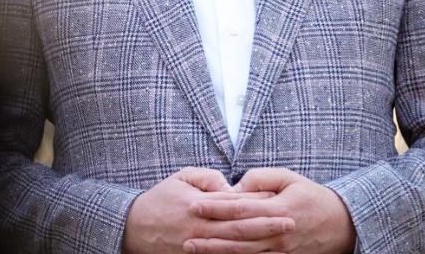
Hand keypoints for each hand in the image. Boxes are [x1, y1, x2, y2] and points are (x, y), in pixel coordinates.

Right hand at [122, 167, 293, 253]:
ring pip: (233, 248)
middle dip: (266, 226)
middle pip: (239, 228)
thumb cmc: (160, 199)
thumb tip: (229, 186)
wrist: (133, 227)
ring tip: (282, 244)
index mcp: (198, 204)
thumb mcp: (180, 178)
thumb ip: (207, 178)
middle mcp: (199, 227)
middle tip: (290, 223)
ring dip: (258, 246)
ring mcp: (196, 246)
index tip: (279, 201)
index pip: (233, 204)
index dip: (258, 203)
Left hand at [185, 168, 355, 253]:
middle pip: (237, 235)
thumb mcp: (289, 178)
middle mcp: (277, 233)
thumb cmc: (312, 196)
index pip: (240, 208)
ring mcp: (281, 251)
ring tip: (193, 249)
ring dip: (216, 252)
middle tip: (185, 234)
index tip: (194, 204)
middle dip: (209, 235)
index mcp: (278, 209)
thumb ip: (261, 178)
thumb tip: (236, 185)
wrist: (342, 224)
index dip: (215, 206)